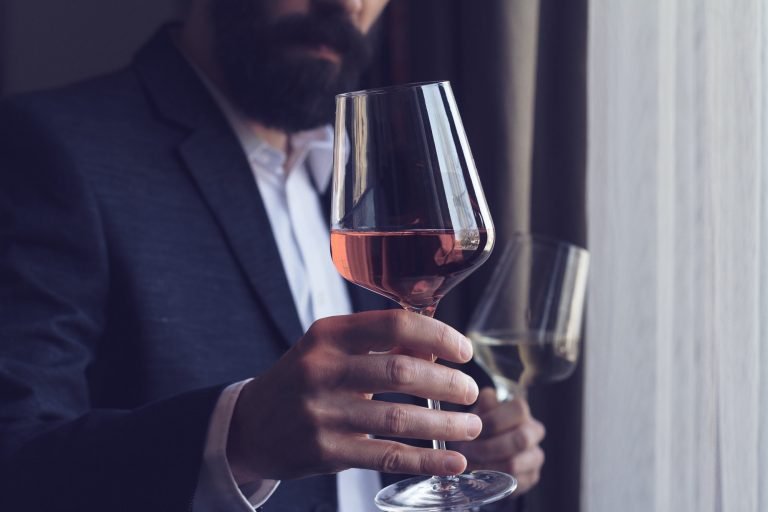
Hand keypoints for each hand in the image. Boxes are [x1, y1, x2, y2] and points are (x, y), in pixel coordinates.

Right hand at [226, 310, 481, 482]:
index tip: (463, 350)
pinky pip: (386, 456)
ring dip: (444, 423)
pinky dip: (426, 459)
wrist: (250, 425)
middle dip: (447, 383)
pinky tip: (453, 461)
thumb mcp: (330, 350)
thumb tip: (437, 350)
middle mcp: (322, 370)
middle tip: (472, 390)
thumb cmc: (302, 380)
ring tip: (473, 425)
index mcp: (328, 335)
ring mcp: (322, 413)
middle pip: (400, 372)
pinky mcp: (325, 451)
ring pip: (398, 419)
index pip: (393, 325)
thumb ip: (379, 346)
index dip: (437, 336)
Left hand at [453, 388, 545, 494]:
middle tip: (467, 450)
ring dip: (487, 464)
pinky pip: (512, 482)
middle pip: (520, 439)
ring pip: (515, 463)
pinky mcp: (531, 477)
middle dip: (489, 446)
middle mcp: (534, 432)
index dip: (494, 420)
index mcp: (522, 412)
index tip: (471, 427)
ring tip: (469, 463)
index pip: (518, 410)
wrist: (481, 453)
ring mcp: (535, 456)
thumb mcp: (479, 412)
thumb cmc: (480, 428)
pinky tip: (478, 474)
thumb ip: (484, 404)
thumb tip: (487, 396)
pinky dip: (492, 480)